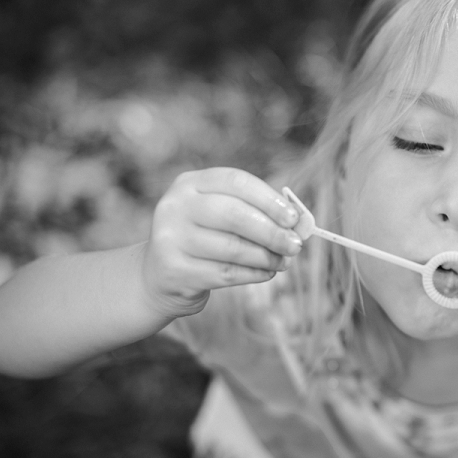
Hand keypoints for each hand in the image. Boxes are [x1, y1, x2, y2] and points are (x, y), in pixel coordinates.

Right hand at [140, 167, 301, 317]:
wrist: (160, 275)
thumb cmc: (204, 238)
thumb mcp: (220, 215)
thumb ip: (254, 213)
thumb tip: (297, 225)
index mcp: (190, 183)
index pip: (236, 182)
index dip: (269, 199)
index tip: (294, 217)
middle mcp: (175, 206)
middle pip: (234, 214)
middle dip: (272, 231)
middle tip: (295, 245)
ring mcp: (171, 238)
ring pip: (232, 248)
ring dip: (266, 256)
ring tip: (283, 262)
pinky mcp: (175, 270)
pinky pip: (226, 273)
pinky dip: (253, 274)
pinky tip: (267, 273)